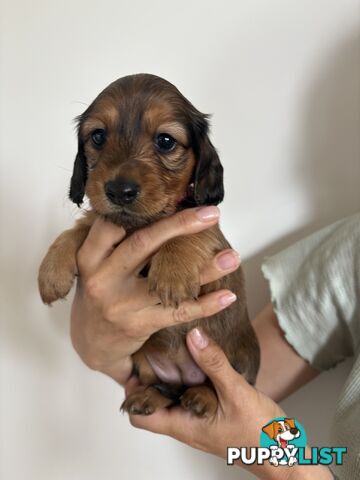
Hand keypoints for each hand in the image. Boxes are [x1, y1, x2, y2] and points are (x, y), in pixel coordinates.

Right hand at [70, 206, 240, 384]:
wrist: (92, 341)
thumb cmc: (101, 292)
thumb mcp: (96, 265)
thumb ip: (116, 240)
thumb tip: (157, 208)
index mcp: (90, 257)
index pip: (113, 224)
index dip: (144, 211)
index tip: (175, 198)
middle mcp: (102, 278)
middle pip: (143, 243)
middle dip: (179, 225)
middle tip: (212, 214)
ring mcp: (120, 303)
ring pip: (167, 280)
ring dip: (204, 269)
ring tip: (232, 257)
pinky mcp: (138, 324)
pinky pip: (177, 313)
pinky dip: (205, 305)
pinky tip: (227, 296)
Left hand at [126, 329, 332, 479]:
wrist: (283, 452)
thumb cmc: (260, 435)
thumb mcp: (236, 393)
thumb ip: (214, 364)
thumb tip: (195, 337)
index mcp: (183, 425)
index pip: (141, 416)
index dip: (132, 394)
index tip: (135, 366)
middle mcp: (186, 425)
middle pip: (153, 405)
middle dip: (149, 379)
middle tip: (150, 351)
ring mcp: (198, 420)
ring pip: (172, 399)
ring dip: (169, 377)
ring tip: (170, 350)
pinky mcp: (210, 414)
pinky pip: (190, 395)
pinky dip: (188, 379)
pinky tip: (197, 360)